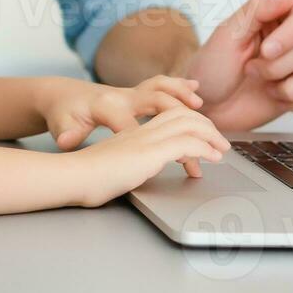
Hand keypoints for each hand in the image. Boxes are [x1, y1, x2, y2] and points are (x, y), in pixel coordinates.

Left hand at [44, 75, 203, 151]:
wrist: (60, 95)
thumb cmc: (63, 114)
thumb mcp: (61, 126)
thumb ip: (67, 134)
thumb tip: (65, 142)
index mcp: (106, 106)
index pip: (133, 124)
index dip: (149, 140)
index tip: (170, 158)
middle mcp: (121, 95)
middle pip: (157, 101)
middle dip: (181, 115)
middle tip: (203, 134)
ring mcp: (129, 92)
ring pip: (161, 89)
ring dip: (182, 96)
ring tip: (201, 108)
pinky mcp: (133, 93)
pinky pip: (160, 86)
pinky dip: (178, 86)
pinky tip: (195, 89)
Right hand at [71, 106, 230, 206]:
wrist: (72, 176)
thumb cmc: (86, 177)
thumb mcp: (113, 165)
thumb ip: (127, 162)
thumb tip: (134, 170)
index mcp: (132, 132)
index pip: (168, 116)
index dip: (189, 123)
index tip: (202, 138)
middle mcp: (142, 131)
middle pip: (182, 114)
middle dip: (205, 126)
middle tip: (220, 143)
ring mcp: (146, 139)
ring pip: (189, 124)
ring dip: (210, 135)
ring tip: (221, 150)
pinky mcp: (149, 152)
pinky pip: (186, 142)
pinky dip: (204, 148)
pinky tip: (211, 159)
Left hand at [183, 0, 292, 131]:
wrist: (208, 106)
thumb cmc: (213, 66)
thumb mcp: (227, 34)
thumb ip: (257, 10)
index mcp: (277, 19)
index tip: (266, 50)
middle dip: (278, 65)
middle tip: (250, 69)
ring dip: (287, 85)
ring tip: (262, 83)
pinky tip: (273, 96)